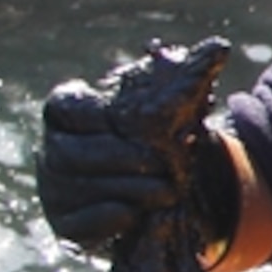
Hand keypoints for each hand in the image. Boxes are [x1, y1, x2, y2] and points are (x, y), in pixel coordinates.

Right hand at [35, 80, 233, 254]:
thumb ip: (189, 76)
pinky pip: (76, 225)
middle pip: (69, 153)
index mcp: (69, 111)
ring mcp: (54, 189)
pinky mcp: (66, 225)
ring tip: (165, 191)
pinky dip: (105, 219)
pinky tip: (135, 214)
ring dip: (124, 189)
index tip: (126, 123)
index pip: (63, 107)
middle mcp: (53, 148)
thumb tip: (219, 46)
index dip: (91, 115)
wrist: (162, 188)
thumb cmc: (159, 137)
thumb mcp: (172, 106)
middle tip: (163, 167)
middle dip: (119, 160)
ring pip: (75, 188)